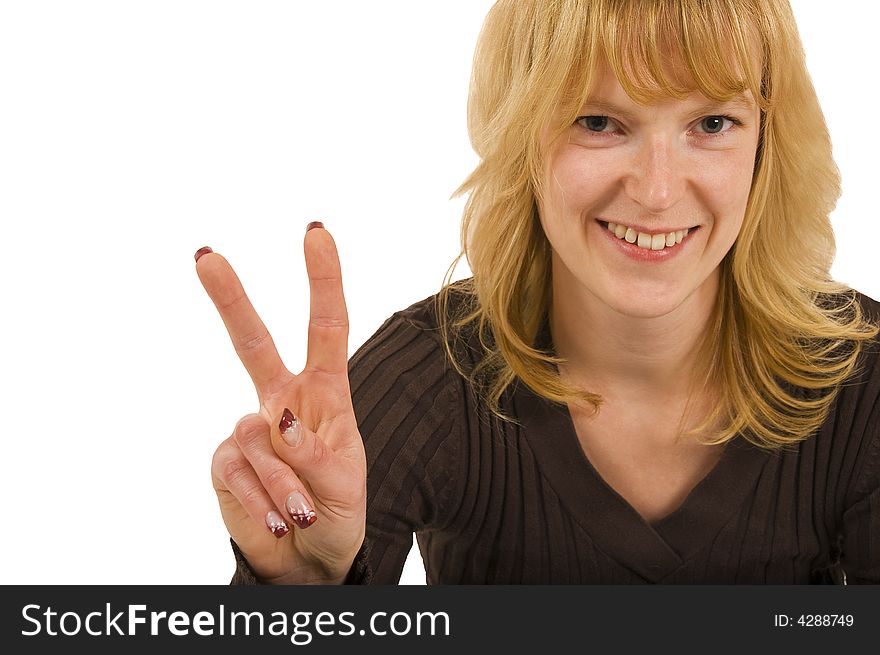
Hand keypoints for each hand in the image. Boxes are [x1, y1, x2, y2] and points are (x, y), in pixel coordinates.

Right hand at [195, 224, 365, 583]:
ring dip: (285, 483)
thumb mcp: (346, 482)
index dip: (323, 281)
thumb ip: (316, 452)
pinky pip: (237, 470)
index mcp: (324, 394)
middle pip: (252, 344)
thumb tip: (277, 420)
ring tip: (302, 514)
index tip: (316, 232)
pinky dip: (262, 499)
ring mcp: (250, 431)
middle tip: (204, 256)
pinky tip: (278, 520)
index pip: (325, 329)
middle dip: (231, 300)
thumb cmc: (337, 510)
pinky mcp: (225, 462)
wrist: (308, 558)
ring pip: (258, 438)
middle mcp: (282, 402)